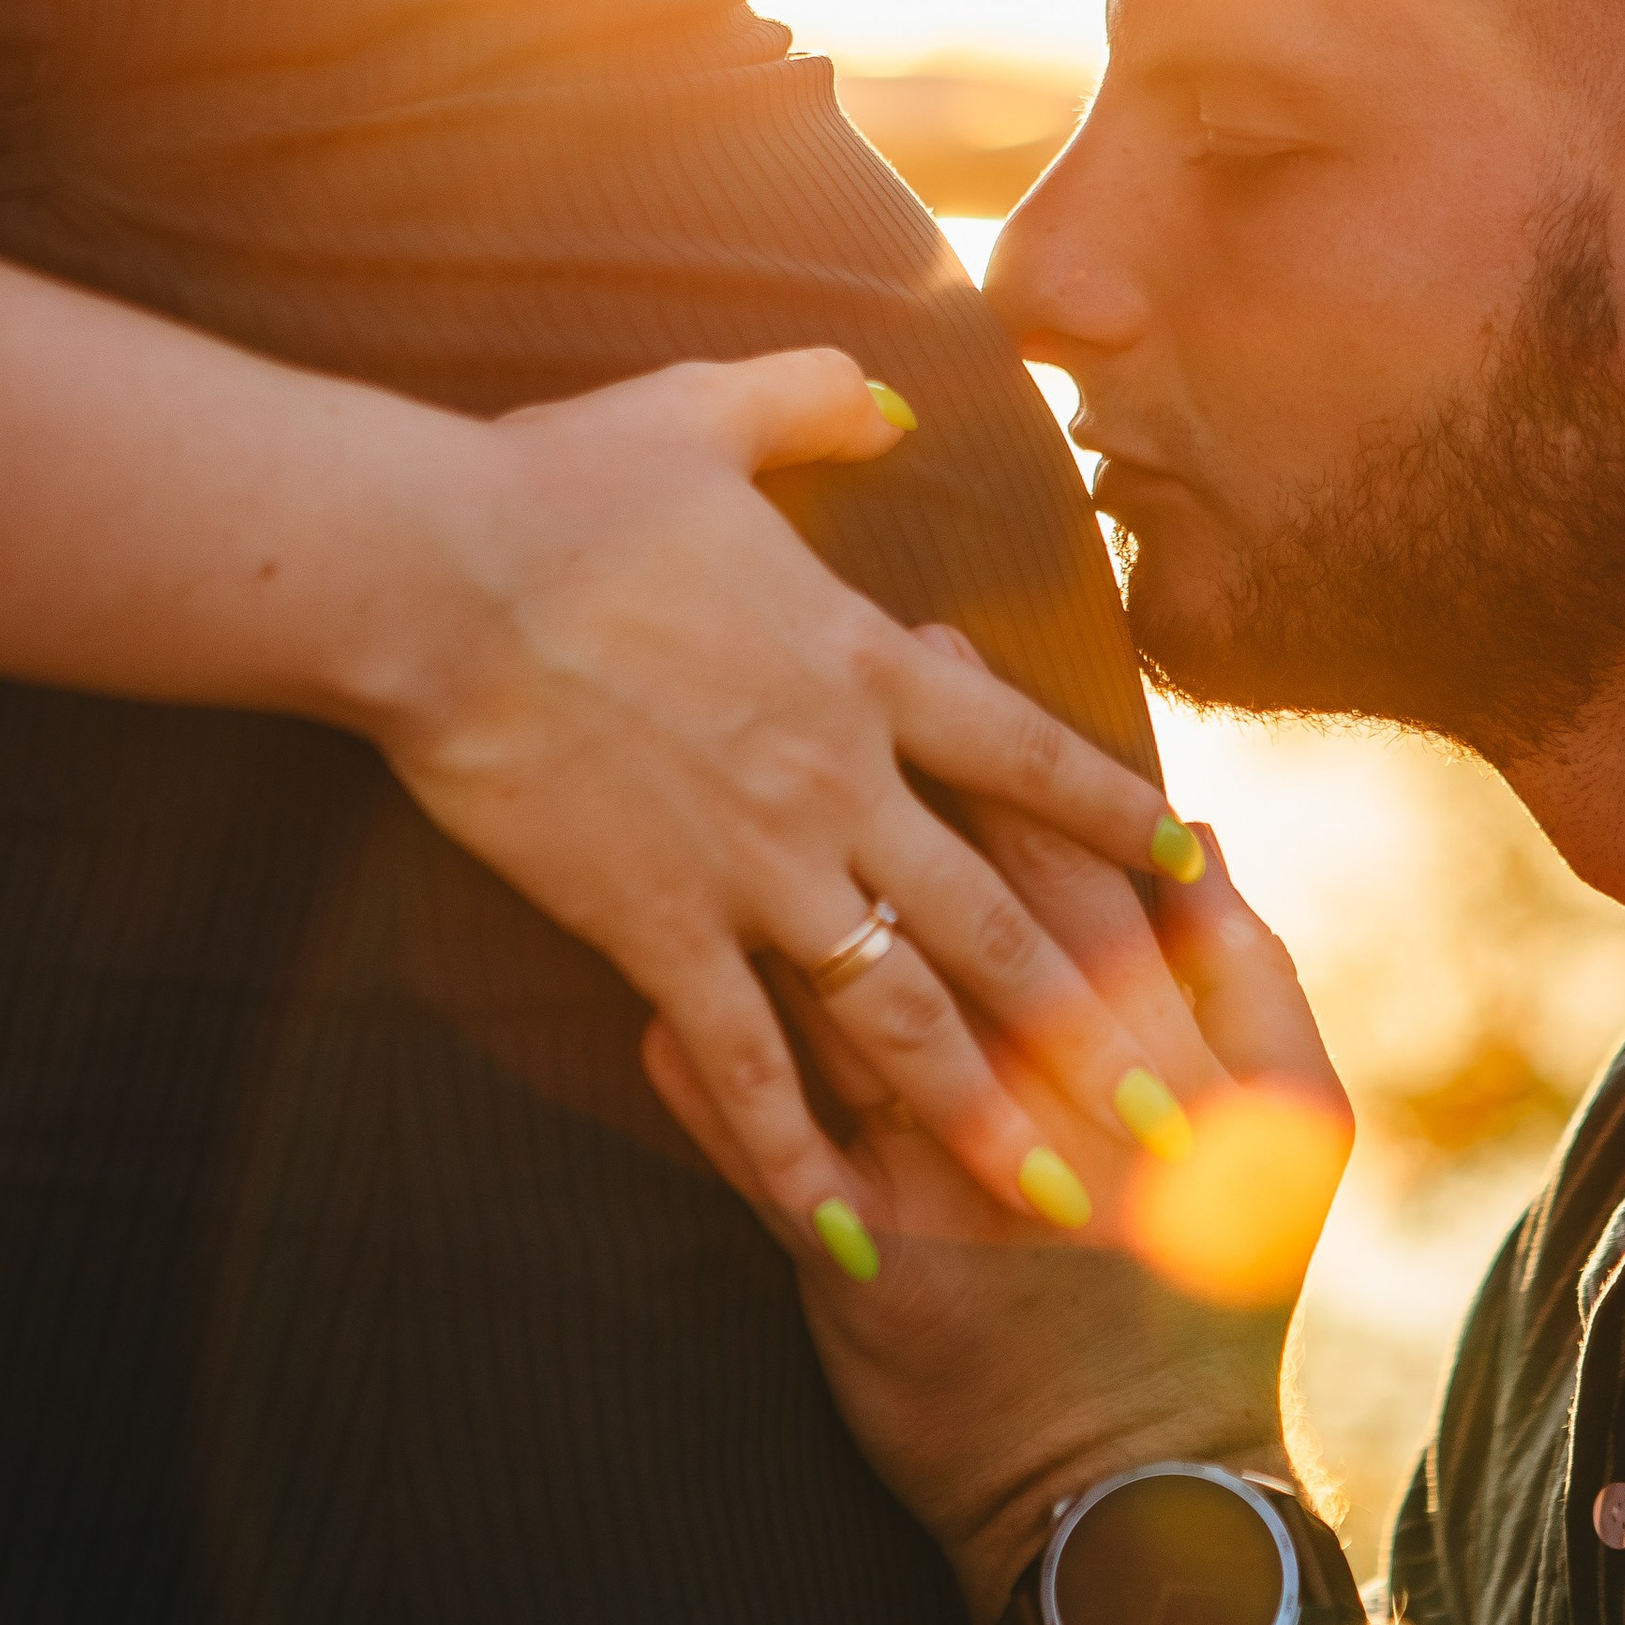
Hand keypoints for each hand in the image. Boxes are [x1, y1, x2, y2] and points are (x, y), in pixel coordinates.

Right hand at [367, 348, 1206, 1261]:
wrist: (434, 571)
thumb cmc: (558, 482)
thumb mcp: (707, 408)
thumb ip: (814, 402)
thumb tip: (894, 393)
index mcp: (862, 665)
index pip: (1026, 755)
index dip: (1114, 813)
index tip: (1190, 863)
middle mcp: (837, 779)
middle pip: (997, 918)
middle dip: (1091, 1016)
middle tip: (1172, 1104)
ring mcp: (753, 864)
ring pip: (899, 1013)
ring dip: (982, 1108)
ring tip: (1054, 1189)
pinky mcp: (656, 925)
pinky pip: (741, 1065)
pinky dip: (794, 1155)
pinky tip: (841, 1231)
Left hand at [645, 730, 1353, 1624]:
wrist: (1126, 1496)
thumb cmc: (1215, 1300)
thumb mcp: (1291, 1128)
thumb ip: (1251, 971)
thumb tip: (1192, 829)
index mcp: (1158, 1058)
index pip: (1071, 864)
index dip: (1002, 750)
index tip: (943, 655)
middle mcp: (1049, 1105)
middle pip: (948, 906)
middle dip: (876, 781)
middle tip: (805, 676)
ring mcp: (944, 1185)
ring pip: (847, 1008)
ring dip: (776, 899)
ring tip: (718, 804)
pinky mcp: (858, 1265)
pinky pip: (761, 1151)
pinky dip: (703, 1074)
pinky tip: (644, 996)